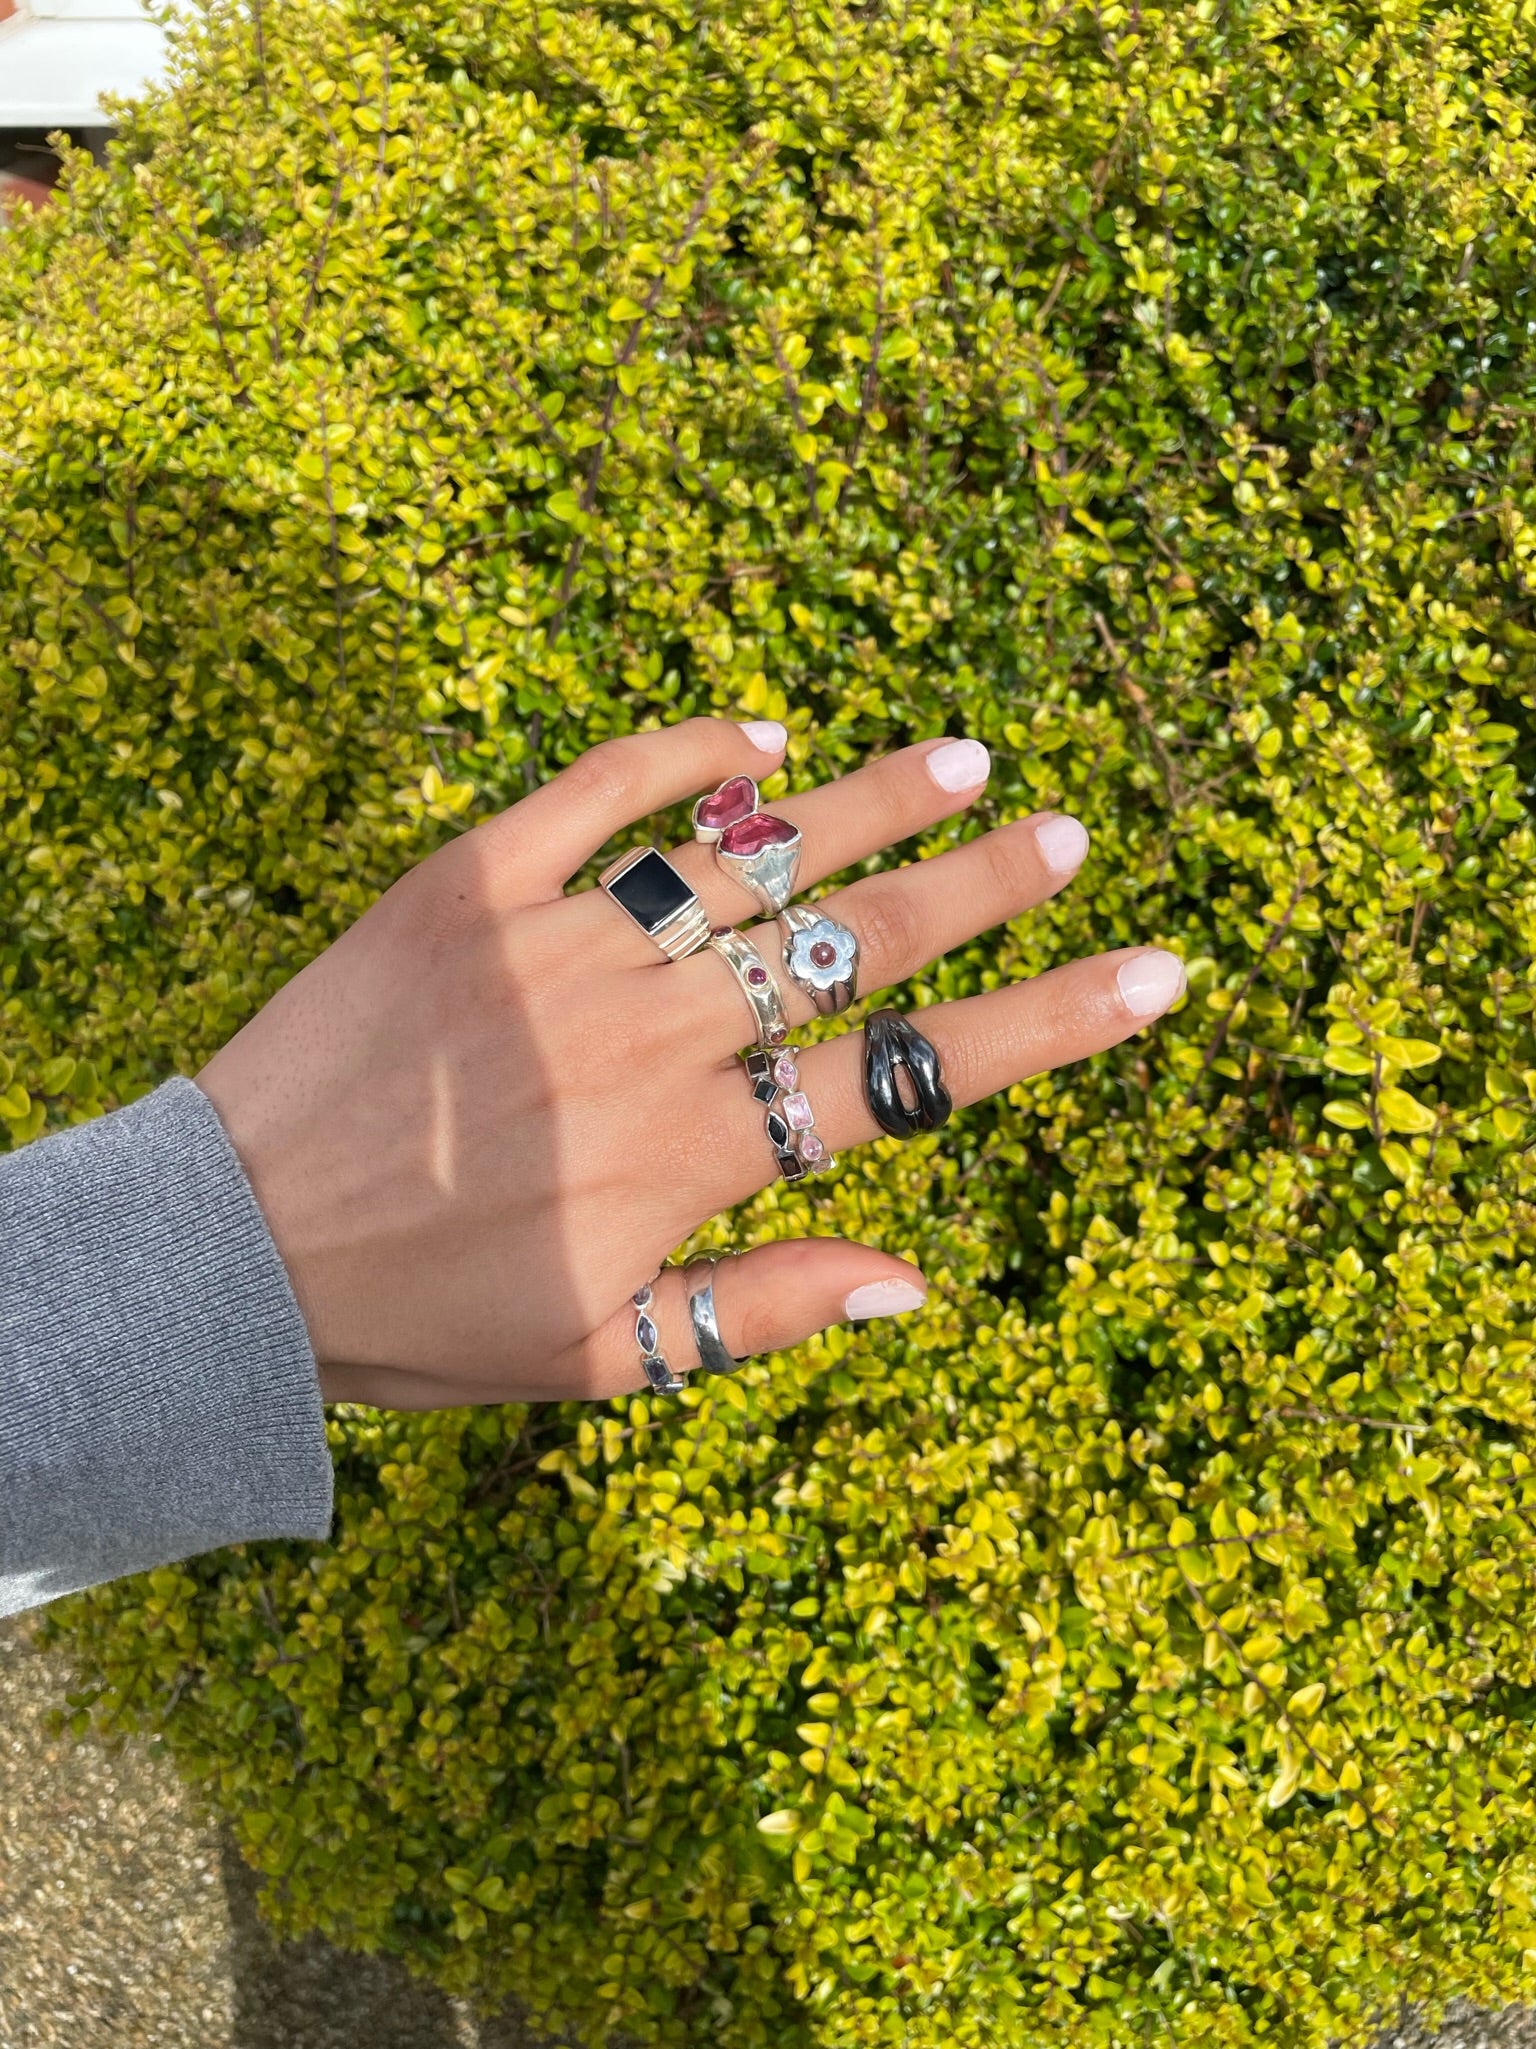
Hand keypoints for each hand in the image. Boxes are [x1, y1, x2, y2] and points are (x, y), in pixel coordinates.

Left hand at [196, 719, 1183, 1408]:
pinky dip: (683, 758)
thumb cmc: (425, 1317)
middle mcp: (646, 1035)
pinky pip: (596, 794)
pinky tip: (761, 738)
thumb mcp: (601, 1361)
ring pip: (747, 858)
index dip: (1044, 1024)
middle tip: (1064, 835)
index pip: (908, 1076)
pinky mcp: (469, 884)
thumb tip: (921, 1280)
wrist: (230, 1247)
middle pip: (851, 942)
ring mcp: (558, 946)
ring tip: (964, 758)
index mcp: (691, 1153)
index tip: (1152, 972)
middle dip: (978, 886)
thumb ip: (765, 1312)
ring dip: (864, 804)